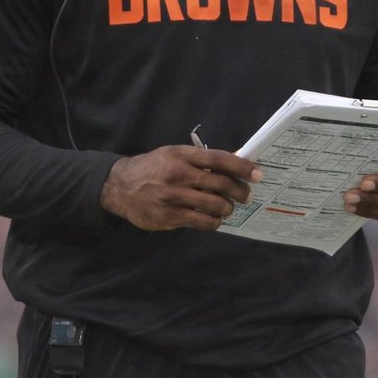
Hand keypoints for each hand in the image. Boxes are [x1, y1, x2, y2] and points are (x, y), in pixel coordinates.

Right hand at [100, 145, 262, 231]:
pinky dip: (214, 222)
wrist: (120, 186)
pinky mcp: (169, 216)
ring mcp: (174, 197)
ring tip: (228, 208)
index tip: (257, 173)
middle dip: (240, 191)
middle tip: (246, 195)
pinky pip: (202, 222)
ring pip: (215, 205)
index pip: (219, 159)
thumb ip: (201, 159)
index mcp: (182, 155)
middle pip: (221, 184)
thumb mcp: (174, 155)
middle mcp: (179, 174)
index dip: (242, 167)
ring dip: (227, 208)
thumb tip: (234, 160)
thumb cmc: (153, 168)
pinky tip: (214, 220)